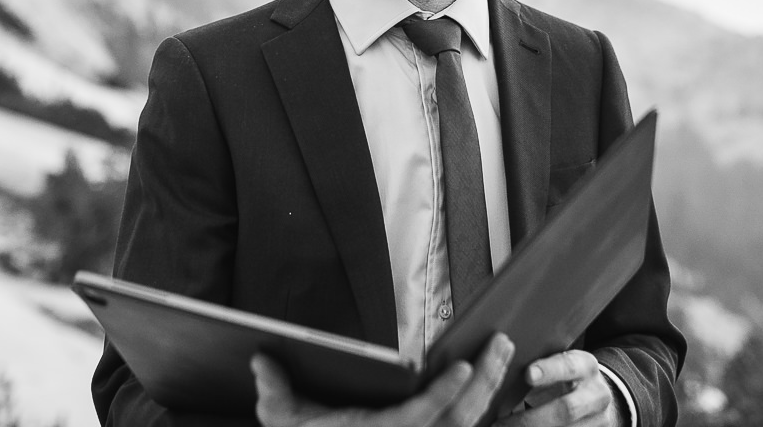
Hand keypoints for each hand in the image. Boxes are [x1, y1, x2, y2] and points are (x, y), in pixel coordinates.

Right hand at [252, 333, 514, 426]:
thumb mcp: (287, 420)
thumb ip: (276, 392)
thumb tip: (260, 360)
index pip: (419, 415)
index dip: (444, 393)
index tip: (464, 366)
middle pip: (458, 419)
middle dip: (486, 380)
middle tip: (501, 343)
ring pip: (468, 423)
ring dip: (492, 387)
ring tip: (503, 350)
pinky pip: (465, 425)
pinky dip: (487, 404)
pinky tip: (496, 378)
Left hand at [493, 351, 620, 426]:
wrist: (596, 399)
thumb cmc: (564, 376)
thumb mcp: (560, 363)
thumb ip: (539, 363)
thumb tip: (498, 362)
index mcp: (586, 366)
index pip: (569, 366)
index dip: (549, 370)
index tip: (528, 375)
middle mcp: (597, 394)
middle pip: (567, 409)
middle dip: (530, 419)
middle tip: (500, 423)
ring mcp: (599, 420)